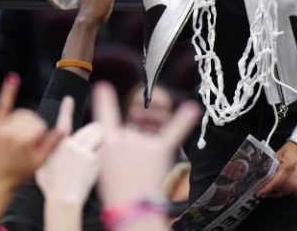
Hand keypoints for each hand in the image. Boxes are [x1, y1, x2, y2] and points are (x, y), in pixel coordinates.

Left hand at [0, 74, 63, 191]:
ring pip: (21, 114)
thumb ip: (52, 144)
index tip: (34, 146)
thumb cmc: (18, 174)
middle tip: (27, 142)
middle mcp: (11, 133)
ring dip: (24, 121)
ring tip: (21, 135)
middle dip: (33, 128)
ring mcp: (1, 128)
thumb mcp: (39, 162)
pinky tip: (13, 78)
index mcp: (24, 142)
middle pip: (31, 118)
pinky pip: (3, 105)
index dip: (40, 136)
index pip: (40, 126)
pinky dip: (8, 91)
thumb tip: (65, 129)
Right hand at [36, 97, 103, 204]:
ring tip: (103, 149)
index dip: (66, 109)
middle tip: (98, 141)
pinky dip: (109, 151)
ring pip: (102, 134)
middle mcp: (72, 145)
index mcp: (59, 145)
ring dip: (105, 139)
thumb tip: (47, 146)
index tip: (68, 99)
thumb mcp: (42, 167)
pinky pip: (107, 148)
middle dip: (98, 132)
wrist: (63, 200)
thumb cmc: (52, 187)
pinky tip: (107, 160)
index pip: (64, 122)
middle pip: (93, 127)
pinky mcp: (96, 160)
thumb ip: (48, 153)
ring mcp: (84, 152)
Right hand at [93, 82, 200, 206]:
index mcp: (109, 142)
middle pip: (130, 132)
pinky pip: (174, 131)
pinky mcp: (162, 150)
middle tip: (128, 171)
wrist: (131, 210)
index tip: (104, 86)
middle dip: (130, 151)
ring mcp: (144, 143)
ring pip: (146, 138)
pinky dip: (185, 120)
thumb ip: (113, 146)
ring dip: (145, 154)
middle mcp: (126, 138)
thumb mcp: (104, 166)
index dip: (105, 100)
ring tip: (141, 173)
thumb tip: (123, 136)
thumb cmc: (118, 191)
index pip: (105, 115)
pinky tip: (193, 108)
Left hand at [256, 141, 296, 197]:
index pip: (277, 180)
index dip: (269, 187)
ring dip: (275, 193)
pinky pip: (291, 189)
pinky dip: (282, 192)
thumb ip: (272, 162)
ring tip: (266, 193)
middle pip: (281, 188)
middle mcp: (295, 173)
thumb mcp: (279, 153)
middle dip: (270, 192)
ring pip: (286, 191)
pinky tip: (275, 192)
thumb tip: (263, 170)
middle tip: (261, 192)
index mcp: (289, 165)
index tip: (261, 191)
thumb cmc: (293, 148)